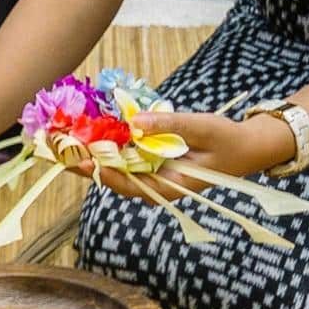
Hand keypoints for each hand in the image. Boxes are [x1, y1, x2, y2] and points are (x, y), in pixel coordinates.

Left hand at [77, 112, 294, 201]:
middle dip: (89, 166)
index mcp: (170, 187)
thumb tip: (134, 122)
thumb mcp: (201, 127)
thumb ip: (169, 125)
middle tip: (61, 153)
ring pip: (119, 169)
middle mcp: (158, 186)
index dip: (105, 173)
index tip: (84, 162)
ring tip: (67, 144)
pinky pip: (128, 159)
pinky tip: (92, 136)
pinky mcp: (154, 164)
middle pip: (116, 179)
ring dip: (95, 156)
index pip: (130, 185)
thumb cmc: (227, 139)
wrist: (247, 147)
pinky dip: (111, 148)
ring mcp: (155, 176)